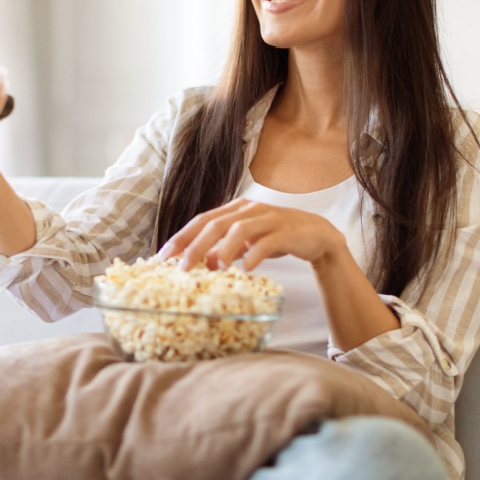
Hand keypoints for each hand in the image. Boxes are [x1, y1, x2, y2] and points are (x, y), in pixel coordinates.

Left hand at [159, 198, 345, 271]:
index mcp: (236, 210)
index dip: (181, 236)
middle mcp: (249, 209)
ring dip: (223, 250)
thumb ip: (223, 249)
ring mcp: (269, 218)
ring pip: (239, 229)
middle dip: (195, 245)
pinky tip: (246, 269)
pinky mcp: (287, 231)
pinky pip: (267, 242)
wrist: (317, 235)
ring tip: (213, 269)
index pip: (202, 220)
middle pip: (215, 223)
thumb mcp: (246, 243)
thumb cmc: (276, 238)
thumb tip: (198, 262)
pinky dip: (254, 255)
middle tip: (182, 267)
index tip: (163, 256)